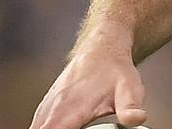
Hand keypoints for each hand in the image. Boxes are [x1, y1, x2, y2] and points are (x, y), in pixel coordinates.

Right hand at [30, 42, 146, 128]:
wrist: (103, 50)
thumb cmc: (116, 71)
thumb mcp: (130, 89)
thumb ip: (129, 108)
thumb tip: (136, 118)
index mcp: (70, 110)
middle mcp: (52, 110)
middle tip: (77, 128)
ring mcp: (46, 109)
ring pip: (35, 128)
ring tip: (75, 125)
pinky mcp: (44, 109)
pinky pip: (37, 125)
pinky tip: (63, 126)